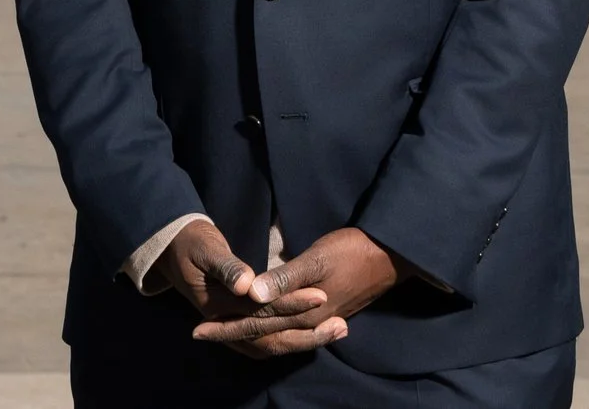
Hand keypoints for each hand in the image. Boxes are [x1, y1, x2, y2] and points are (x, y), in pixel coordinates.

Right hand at [156, 219, 328, 336]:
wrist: (172, 250)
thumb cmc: (190, 243)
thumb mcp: (205, 249)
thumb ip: (227, 267)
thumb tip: (247, 285)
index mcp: (216, 305)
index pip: (262, 310)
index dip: (292, 303)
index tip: (321, 295)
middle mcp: (225, 322)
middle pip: (270, 334)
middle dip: (307, 330)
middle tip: (341, 323)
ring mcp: (229, 328)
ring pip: (271, 344)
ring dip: (303, 340)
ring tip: (337, 330)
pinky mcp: (237, 324)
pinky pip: (267, 340)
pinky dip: (290, 338)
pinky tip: (313, 332)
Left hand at [190, 227, 396, 357]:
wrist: (391, 256)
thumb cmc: (352, 251)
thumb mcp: (317, 259)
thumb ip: (285, 279)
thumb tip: (251, 293)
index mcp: (302, 313)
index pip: (255, 324)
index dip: (226, 326)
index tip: (198, 328)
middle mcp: (308, 324)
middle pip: (263, 335)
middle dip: (231, 333)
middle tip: (200, 333)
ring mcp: (318, 321)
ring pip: (276, 336)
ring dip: (250, 334)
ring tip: (226, 333)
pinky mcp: (326, 314)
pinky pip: (289, 331)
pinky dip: (270, 332)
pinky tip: (265, 326)